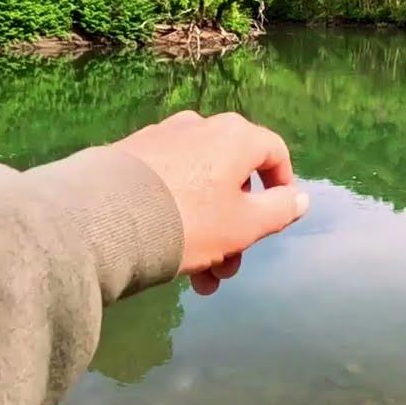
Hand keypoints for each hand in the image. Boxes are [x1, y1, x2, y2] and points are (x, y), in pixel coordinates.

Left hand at [112, 111, 308, 294]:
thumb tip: (299, 198)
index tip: (277, 218)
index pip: (274, 152)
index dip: (282, 186)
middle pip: (234, 177)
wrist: (106, 218)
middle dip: (237, 228)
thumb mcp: (245, 225)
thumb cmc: (190, 221)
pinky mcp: (130, 154)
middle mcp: (201, 127)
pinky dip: (178, 214)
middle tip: (227, 267)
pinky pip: (169, 183)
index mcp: (235, 136)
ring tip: (197, 277)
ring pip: (200, 186)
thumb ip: (280, 210)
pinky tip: (166, 253)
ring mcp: (163, 138)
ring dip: (208, 231)